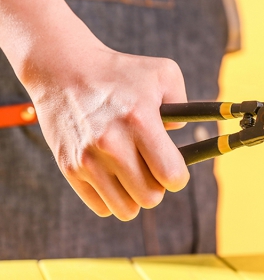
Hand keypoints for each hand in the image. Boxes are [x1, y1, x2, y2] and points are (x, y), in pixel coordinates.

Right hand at [24, 31, 188, 220]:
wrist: (63, 69)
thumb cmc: (119, 71)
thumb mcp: (162, 73)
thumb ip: (183, 103)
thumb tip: (179, 137)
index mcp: (140, 120)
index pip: (171, 175)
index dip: (178, 176)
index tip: (174, 167)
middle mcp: (112, 144)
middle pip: (151, 198)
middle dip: (158, 186)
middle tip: (151, 167)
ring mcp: (87, 159)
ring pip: (126, 210)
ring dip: (135, 195)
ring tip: (131, 171)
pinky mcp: (69, 168)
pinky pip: (101, 207)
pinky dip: (111, 196)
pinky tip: (111, 172)